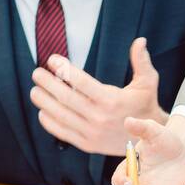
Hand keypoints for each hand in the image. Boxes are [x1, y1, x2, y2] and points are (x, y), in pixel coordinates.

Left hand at [30, 38, 165, 156]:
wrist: (150, 138)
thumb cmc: (146, 105)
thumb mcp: (148, 82)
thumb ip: (142, 61)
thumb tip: (140, 40)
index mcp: (112, 100)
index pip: (81, 82)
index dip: (64, 69)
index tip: (52, 59)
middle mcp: (100, 117)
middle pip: (66, 98)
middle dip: (48, 83)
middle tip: (37, 73)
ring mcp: (92, 133)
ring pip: (60, 116)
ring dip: (44, 102)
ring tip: (35, 90)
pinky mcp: (87, 144)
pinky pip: (63, 133)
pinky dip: (49, 122)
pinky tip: (43, 111)